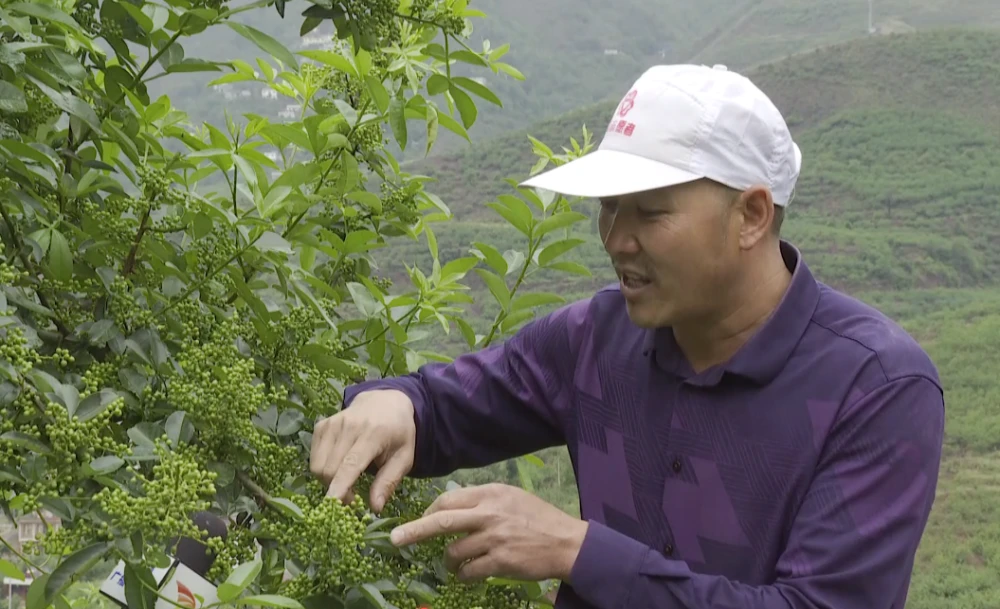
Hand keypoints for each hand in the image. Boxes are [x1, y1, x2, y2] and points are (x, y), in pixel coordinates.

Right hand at [310, 389, 415, 511]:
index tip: (333, 504)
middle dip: (338, 491)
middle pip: (330, 469)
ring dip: (328, 481)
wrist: (386, 402)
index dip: (340, 486)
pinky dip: (322, 468)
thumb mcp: (404, 457)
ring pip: (318, 465)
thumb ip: (389, 482)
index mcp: (374, 434)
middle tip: (353, 498)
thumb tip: (375, 508)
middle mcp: (350, 426)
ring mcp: (332, 423)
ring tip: (346, 481)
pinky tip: (338, 466)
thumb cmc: (398, 433)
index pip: (351, 463)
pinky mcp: (322, 425)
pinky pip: (314, 457)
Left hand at [389, 483, 588, 582]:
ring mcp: (494, 538)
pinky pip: (469, 571)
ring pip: (453, 551)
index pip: (448, 499)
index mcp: (490, 494)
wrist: (566, 542)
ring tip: (454, 564)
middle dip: (414, 531)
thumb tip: (452, 509)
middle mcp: (489, 513)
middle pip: (441, 521)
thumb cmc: (538, 518)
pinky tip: (467, 575)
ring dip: (448, 560)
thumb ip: (483, 501)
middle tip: (395, 540)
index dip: (429, 511)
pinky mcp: (500, 561)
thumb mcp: (511, 498)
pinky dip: (463, 575)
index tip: (420, 520)